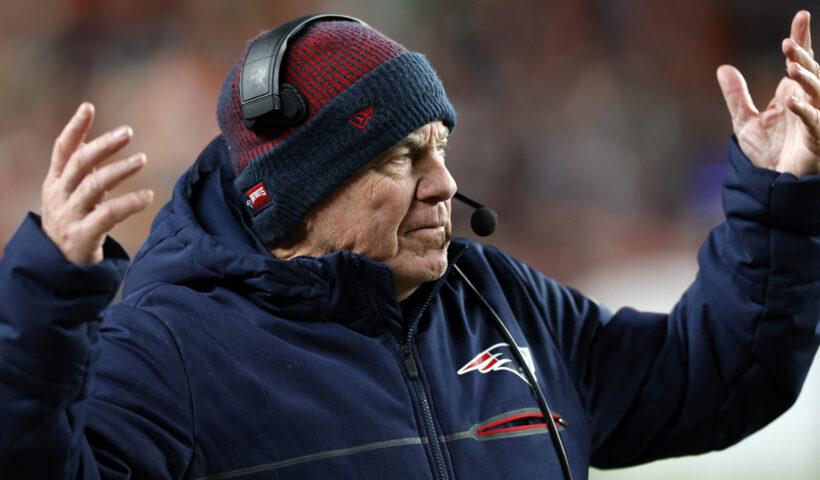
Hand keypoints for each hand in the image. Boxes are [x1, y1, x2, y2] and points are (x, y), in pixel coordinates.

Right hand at [41, 103, 153, 264]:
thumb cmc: (72, 222)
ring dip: (119, 169)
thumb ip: (84, 171)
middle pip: (79, 163)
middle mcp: (59, 196)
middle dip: (103, 145)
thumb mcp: (72, 194)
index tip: (88, 106)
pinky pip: (108, 214)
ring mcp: (70, 216)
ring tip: (142, 158)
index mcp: (55, 182)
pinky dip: (129, 203)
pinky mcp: (83, 235)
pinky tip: (148, 196)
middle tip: (128, 132)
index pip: (62, 150)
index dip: (74, 127)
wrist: (58, 266)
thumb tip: (99, 142)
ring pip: (93, 186)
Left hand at [717, 10, 819, 177]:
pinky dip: (805, 112)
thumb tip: (723, 68)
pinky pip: (815, 122)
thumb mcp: (745, 121)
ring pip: (819, 92)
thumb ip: (737, 95)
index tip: (801, 16)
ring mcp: (815, 119)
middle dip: (802, 56)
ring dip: (807, 78)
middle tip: (789, 44)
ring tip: (790, 66)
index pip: (799, 61)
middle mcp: (807, 102)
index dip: (801, 39)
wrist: (772, 184)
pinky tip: (791, 101)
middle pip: (810, 72)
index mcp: (792, 94)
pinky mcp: (817, 139)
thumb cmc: (766, 153)